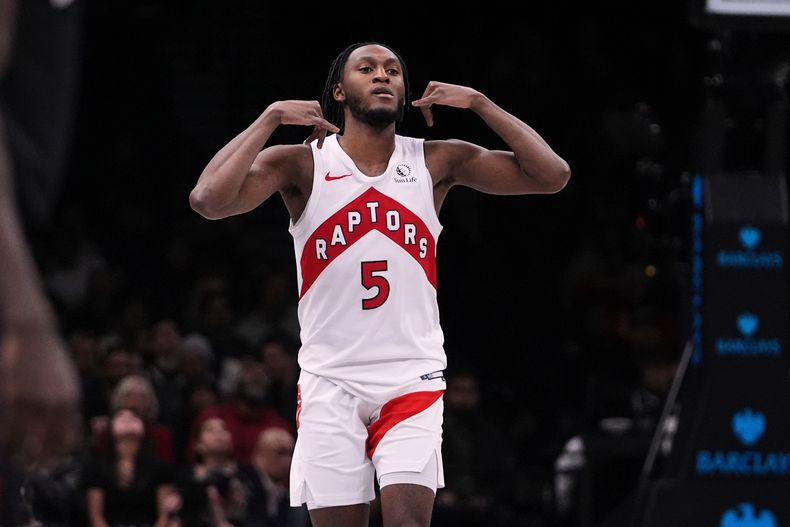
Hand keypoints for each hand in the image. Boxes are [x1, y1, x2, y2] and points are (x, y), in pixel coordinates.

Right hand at [0, 327, 80, 469]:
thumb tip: (67, 432)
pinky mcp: (12, 396)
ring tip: (15, 457)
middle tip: (28, 466)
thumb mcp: (68, 384)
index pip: (67, 440)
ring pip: (23, 441)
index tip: (49, 463)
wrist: (35, 335)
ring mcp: (32, 401)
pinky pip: (7, 428)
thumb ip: (68, 407)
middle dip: (36, 461)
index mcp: (71, 402)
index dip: (57, 456)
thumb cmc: (51, 361)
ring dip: (18, 453)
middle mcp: (54, 404)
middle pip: (46, 446)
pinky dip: (5, 439)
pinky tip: (4, 442)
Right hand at [268, 100, 338, 148]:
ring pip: (322, 127)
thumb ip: (306, 114)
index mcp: (314, 103)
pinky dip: (331, 127)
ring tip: (316, 146)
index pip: (320, 119)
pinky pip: (324, 124)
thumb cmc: (286, 112)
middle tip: (316, 145)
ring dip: (318, 138)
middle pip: (323, 123)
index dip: (317, 130)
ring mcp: (315, 111)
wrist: (278, 111)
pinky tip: (336, 130)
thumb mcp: (299, 111)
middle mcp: (316, 106)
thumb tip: (308, 120)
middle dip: (318, 136)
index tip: (312, 139)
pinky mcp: (312, 117)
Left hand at [411, 81, 481, 126]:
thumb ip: (436, 97)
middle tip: (430, 122)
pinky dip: (420, 103)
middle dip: (425, 113)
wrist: (469, 96)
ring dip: (426, 115)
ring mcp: (435, 90)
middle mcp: (433, 84)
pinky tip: (415, 104)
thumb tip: (428, 104)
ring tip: (431, 122)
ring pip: (424, 104)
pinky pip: (426, 101)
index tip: (429, 118)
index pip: (424, 98)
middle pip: (422, 101)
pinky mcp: (438, 95)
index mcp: (433, 84)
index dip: (425, 109)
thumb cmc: (459, 97)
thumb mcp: (445, 95)